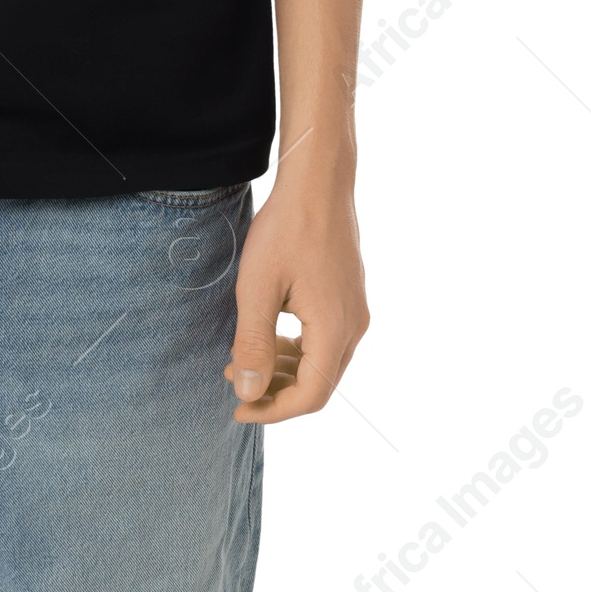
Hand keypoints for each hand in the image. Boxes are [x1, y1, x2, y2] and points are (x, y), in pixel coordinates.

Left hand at [224, 171, 367, 423]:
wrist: (318, 181)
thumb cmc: (286, 229)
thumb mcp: (258, 288)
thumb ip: (254, 344)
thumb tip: (249, 394)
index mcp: (335, 330)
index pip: (310, 396)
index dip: (274, 410)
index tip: (238, 409)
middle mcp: (354, 326)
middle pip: (319, 383)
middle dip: (275, 390)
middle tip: (234, 381)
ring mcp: (355, 310)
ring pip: (322, 361)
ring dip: (285, 369)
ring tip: (244, 359)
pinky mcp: (349, 294)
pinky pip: (325, 338)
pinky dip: (297, 347)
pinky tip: (269, 334)